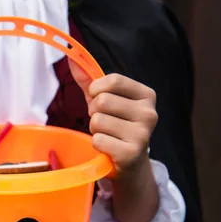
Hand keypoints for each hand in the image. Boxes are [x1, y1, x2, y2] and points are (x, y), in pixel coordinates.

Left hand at [69, 61, 157, 179]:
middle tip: (104, 124)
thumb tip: (71, 56)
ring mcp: (143, 135)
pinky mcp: (131, 153)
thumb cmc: (115, 127)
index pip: (113, 80)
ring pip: (98, 121)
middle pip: (102, 101)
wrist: (129, 165)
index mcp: (146, 95)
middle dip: (94, 113)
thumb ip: (89, 79)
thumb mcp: (105, 100)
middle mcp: (149, 113)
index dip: (97, 89)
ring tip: (107, 136)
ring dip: (95, 130)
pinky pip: (98, 140)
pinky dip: (97, 144)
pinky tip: (108, 149)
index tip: (98, 99)